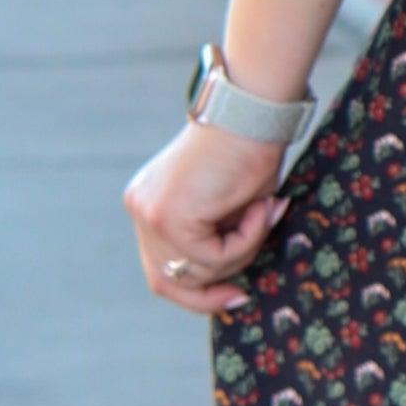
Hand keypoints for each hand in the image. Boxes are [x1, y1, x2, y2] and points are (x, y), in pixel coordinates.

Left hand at [123, 121, 289, 317]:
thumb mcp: (230, 208)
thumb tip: (229, 286)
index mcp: (150, 203)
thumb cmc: (250, 149)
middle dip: (207, 294)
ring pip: (197, 271)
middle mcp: (141, 208)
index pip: (160, 265)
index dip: (195, 289)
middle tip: (242, 295)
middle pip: (164, 280)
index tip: (232, 294)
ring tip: (264, 212)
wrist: (252, 110)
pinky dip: (246, 239)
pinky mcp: (167, 216)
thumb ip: (219, 240)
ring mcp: (149, 213)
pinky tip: (258, 206)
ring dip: (242, 251)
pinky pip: (213, 256)